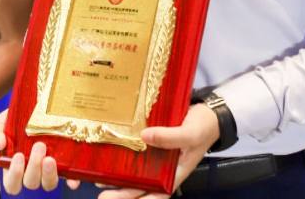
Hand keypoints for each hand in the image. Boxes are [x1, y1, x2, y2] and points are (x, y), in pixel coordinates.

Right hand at [0, 109, 81, 193]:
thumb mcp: (1, 124)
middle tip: (38, 146)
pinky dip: (72, 180)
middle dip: (34, 167)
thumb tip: (0, 143)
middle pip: (31, 183)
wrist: (34, 106)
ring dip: (49, 174)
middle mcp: (32, 171)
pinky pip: (70, 178)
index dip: (14, 176)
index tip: (18, 156)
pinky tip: (72, 179)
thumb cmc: (14, 120)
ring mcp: (49, 169)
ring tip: (50, 158)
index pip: (12, 184)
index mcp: (14, 167)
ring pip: (49, 184)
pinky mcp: (65, 165)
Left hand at [96, 104, 219, 198]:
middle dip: (122, 193)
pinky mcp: (150, 144)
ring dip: (118, 177)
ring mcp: (156, 157)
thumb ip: (170, 138)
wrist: (207, 113)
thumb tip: (144, 137)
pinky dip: (123, 155)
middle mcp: (163, 168)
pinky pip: (135, 153)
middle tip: (102, 195)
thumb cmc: (203, 128)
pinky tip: (108, 155)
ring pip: (135, 172)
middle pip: (141, 186)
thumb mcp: (190, 134)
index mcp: (174, 173)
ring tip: (98, 180)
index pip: (157, 195)